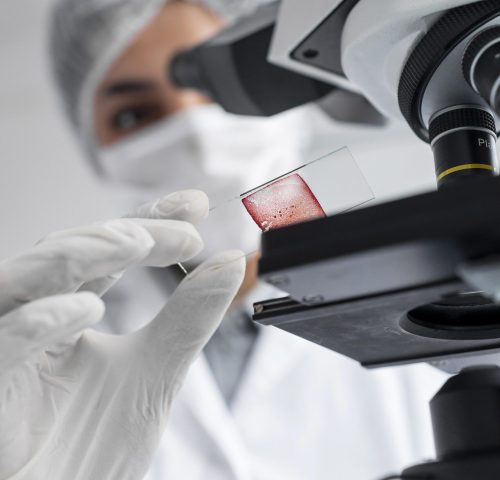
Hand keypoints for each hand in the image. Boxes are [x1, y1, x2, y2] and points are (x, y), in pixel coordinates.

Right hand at [0, 190, 244, 479]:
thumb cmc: (96, 449)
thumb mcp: (154, 374)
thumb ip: (188, 319)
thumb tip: (228, 263)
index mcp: (68, 313)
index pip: (108, 251)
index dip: (149, 219)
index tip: (196, 204)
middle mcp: (32, 321)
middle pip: (68, 251)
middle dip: (123, 232)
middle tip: (184, 233)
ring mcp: (5, 352)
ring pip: (23, 279)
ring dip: (82, 252)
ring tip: (137, 243)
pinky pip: (0, 344)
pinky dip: (39, 321)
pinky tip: (85, 307)